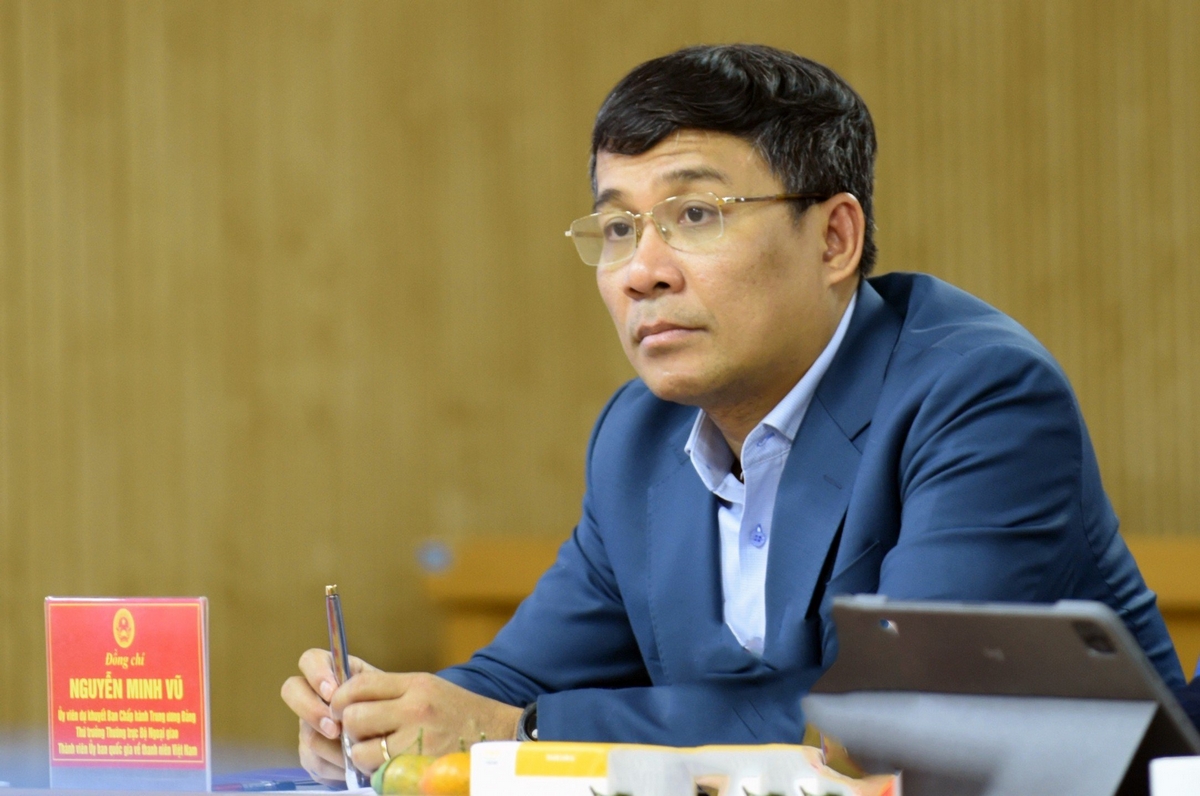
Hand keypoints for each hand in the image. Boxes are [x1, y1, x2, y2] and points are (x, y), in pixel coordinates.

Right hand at [280, 648, 378, 786]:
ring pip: (307, 733)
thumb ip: (367, 690)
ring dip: (332, 746)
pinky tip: (351, 767)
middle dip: (312, 710)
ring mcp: (309, 725)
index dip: (316, 674)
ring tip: (353, 753)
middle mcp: (315, 696)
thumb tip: (349, 702)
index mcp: (333, 673)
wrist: (391, 740)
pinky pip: (314, 760)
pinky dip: (335, 766)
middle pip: (292, 690)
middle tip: (335, 728)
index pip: (310, 660)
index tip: (333, 691)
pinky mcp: (310, 753)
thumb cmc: (388, 708)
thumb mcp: (383, 693)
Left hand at [332, 671, 522, 774]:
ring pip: (361, 751)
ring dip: (362, 756)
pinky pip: (379, 775)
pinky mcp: (420, 769)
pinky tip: (392, 767)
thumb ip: (391, 692)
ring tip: (378, 754)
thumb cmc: (460, 713)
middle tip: (359, 735)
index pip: (359, 685)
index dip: (340, 698)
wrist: (500, 735)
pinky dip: (379, 774)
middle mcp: (416, 709)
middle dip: (349, 730)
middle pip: (354, 718)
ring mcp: (418, 741)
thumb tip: (346, 700)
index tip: (339, 708)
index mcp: (416, 684)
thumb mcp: (429, 688)